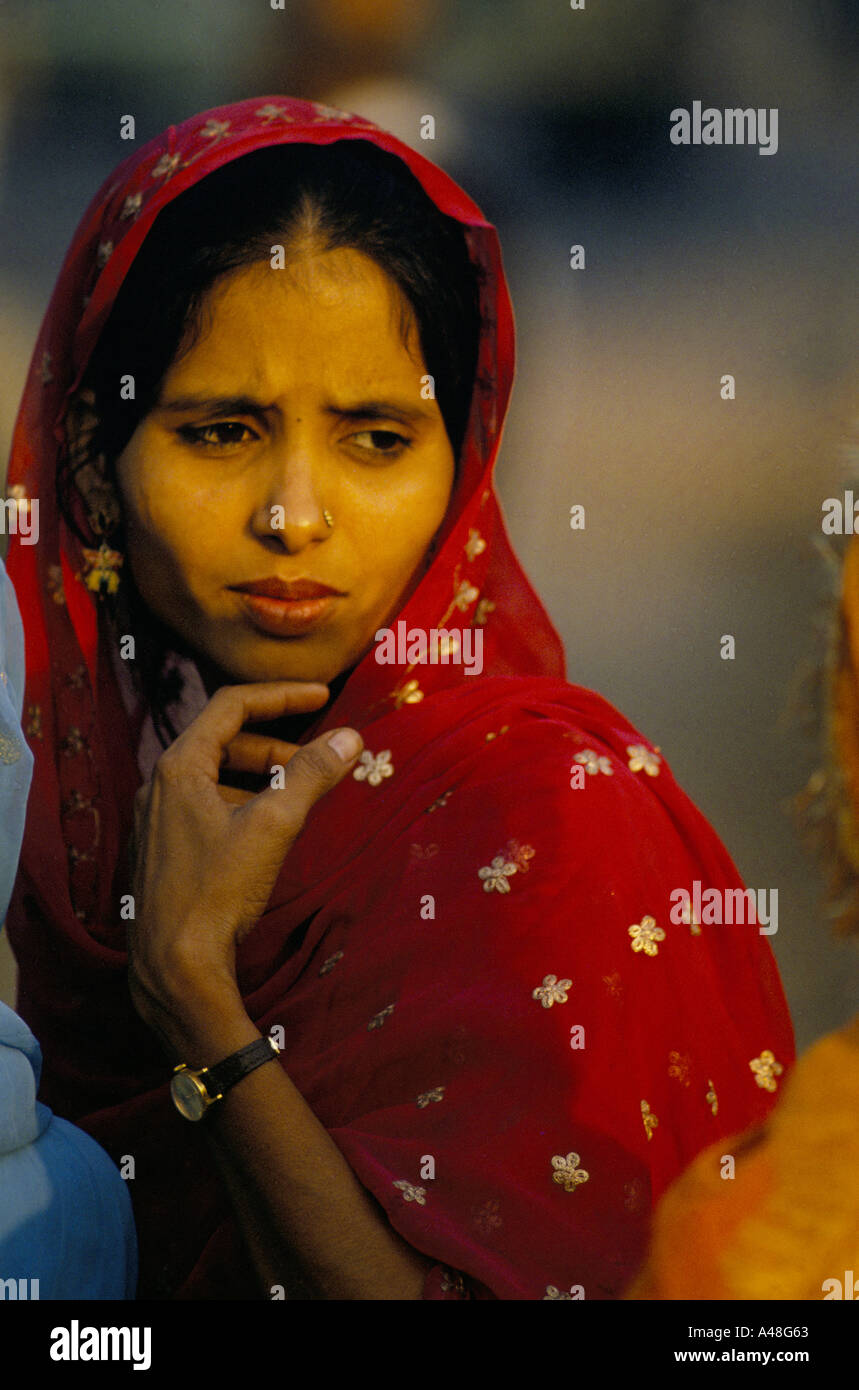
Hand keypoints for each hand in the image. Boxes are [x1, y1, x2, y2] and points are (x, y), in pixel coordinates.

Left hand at [126, 681, 361, 1045]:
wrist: (174, 966)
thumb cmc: (217, 891)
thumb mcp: (273, 826)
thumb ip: (311, 775)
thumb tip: (349, 736)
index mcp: (179, 766)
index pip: (231, 705)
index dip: (282, 695)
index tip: (323, 695)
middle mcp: (159, 786)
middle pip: (222, 739)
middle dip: (274, 741)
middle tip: (316, 757)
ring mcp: (157, 820)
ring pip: (214, 775)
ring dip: (259, 774)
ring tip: (298, 793)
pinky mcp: (162, 851)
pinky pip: (205, 805)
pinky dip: (241, 801)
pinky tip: (267, 830)